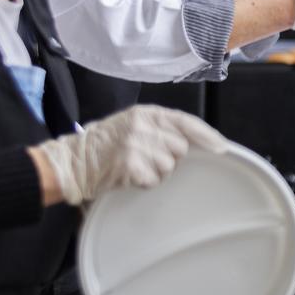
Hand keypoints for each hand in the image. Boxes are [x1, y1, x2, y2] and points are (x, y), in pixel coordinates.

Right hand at [33, 106, 227, 205]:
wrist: (71, 161)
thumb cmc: (103, 143)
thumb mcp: (132, 124)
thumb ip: (160, 127)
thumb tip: (196, 142)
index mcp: (146, 113)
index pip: (185, 121)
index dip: (207, 135)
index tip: (222, 147)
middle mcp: (143, 126)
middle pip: (180, 147)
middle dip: (170, 156)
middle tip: (146, 157)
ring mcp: (136, 145)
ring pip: (168, 166)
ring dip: (156, 171)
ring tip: (134, 165)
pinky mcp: (130, 165)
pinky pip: (153, 180)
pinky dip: (143, 182)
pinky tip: (128, 175)